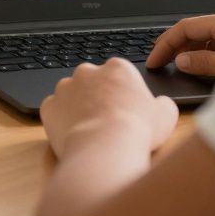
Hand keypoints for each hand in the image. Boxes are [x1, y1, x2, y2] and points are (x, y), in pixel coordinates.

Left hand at [41, 58, 177, 159]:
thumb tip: (160, 104)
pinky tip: (75, 133)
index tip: (127, 108)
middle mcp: (87, 71)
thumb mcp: (165, 114)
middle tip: (109, 119)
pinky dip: (62, 120)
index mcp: (117, 68)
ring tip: (92, 129)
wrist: (105, 147)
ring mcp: (64, 87)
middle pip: (93, 81)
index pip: (119, 74)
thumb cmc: (137, 129)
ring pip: (71, 94)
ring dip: (79, 107)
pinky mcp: (48, 105)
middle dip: (98, 96)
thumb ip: (161, 103)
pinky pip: (55, 110)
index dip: (124, 93)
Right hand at [146, 10, 214, 76]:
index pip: (185, 27)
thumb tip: (181, 60)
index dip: (164, 44)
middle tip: (160, 65)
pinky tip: (207, 67)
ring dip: (192, 51)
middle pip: (195, 29)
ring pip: (209, 36)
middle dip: (175, 46)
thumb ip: (206, 63)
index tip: (153, 60)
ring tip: (180, 68)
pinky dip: (209, 53)